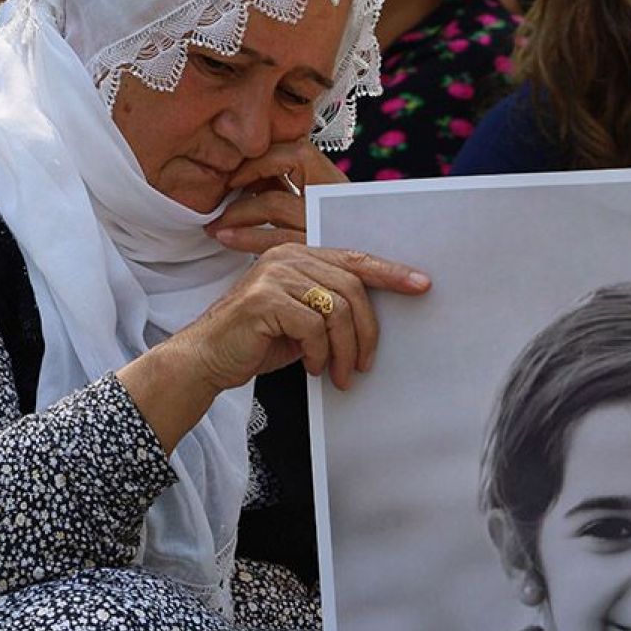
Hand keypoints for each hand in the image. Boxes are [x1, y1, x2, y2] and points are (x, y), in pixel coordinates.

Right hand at [121, 244, 429, 452]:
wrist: (207, 359)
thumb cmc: (258, 342)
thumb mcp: (302, 320)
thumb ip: (331, 307)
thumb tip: (375, 321)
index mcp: (299, 256)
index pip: (355, 259)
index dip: (391, 272)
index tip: (422, 284)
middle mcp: (287, 257)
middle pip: (352, 287)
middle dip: (366, 332)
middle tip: (364, 366)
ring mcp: (274, 275)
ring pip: (337, 309)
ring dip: (345, 350)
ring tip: (340, 374)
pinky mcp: (264, 300)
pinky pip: (313, 327)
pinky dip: (319, 354)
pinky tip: (311, 368)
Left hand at [205, 140, 349, 252]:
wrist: (381, 277)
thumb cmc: (350, 252)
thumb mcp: (332, 216)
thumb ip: (304, 198)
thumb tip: (260, 184)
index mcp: (338, 185)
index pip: (298, 152)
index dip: (263, 157)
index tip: (239, 173)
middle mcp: (335, 199)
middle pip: (283, 166)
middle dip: (244, 176)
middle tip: (219, 194)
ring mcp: (328, 224)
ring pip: (272, 203)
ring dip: (236, 211)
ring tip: (216, 224)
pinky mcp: (319, 251)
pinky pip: (274, 239)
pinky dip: (244, 236)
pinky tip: (227, 238)